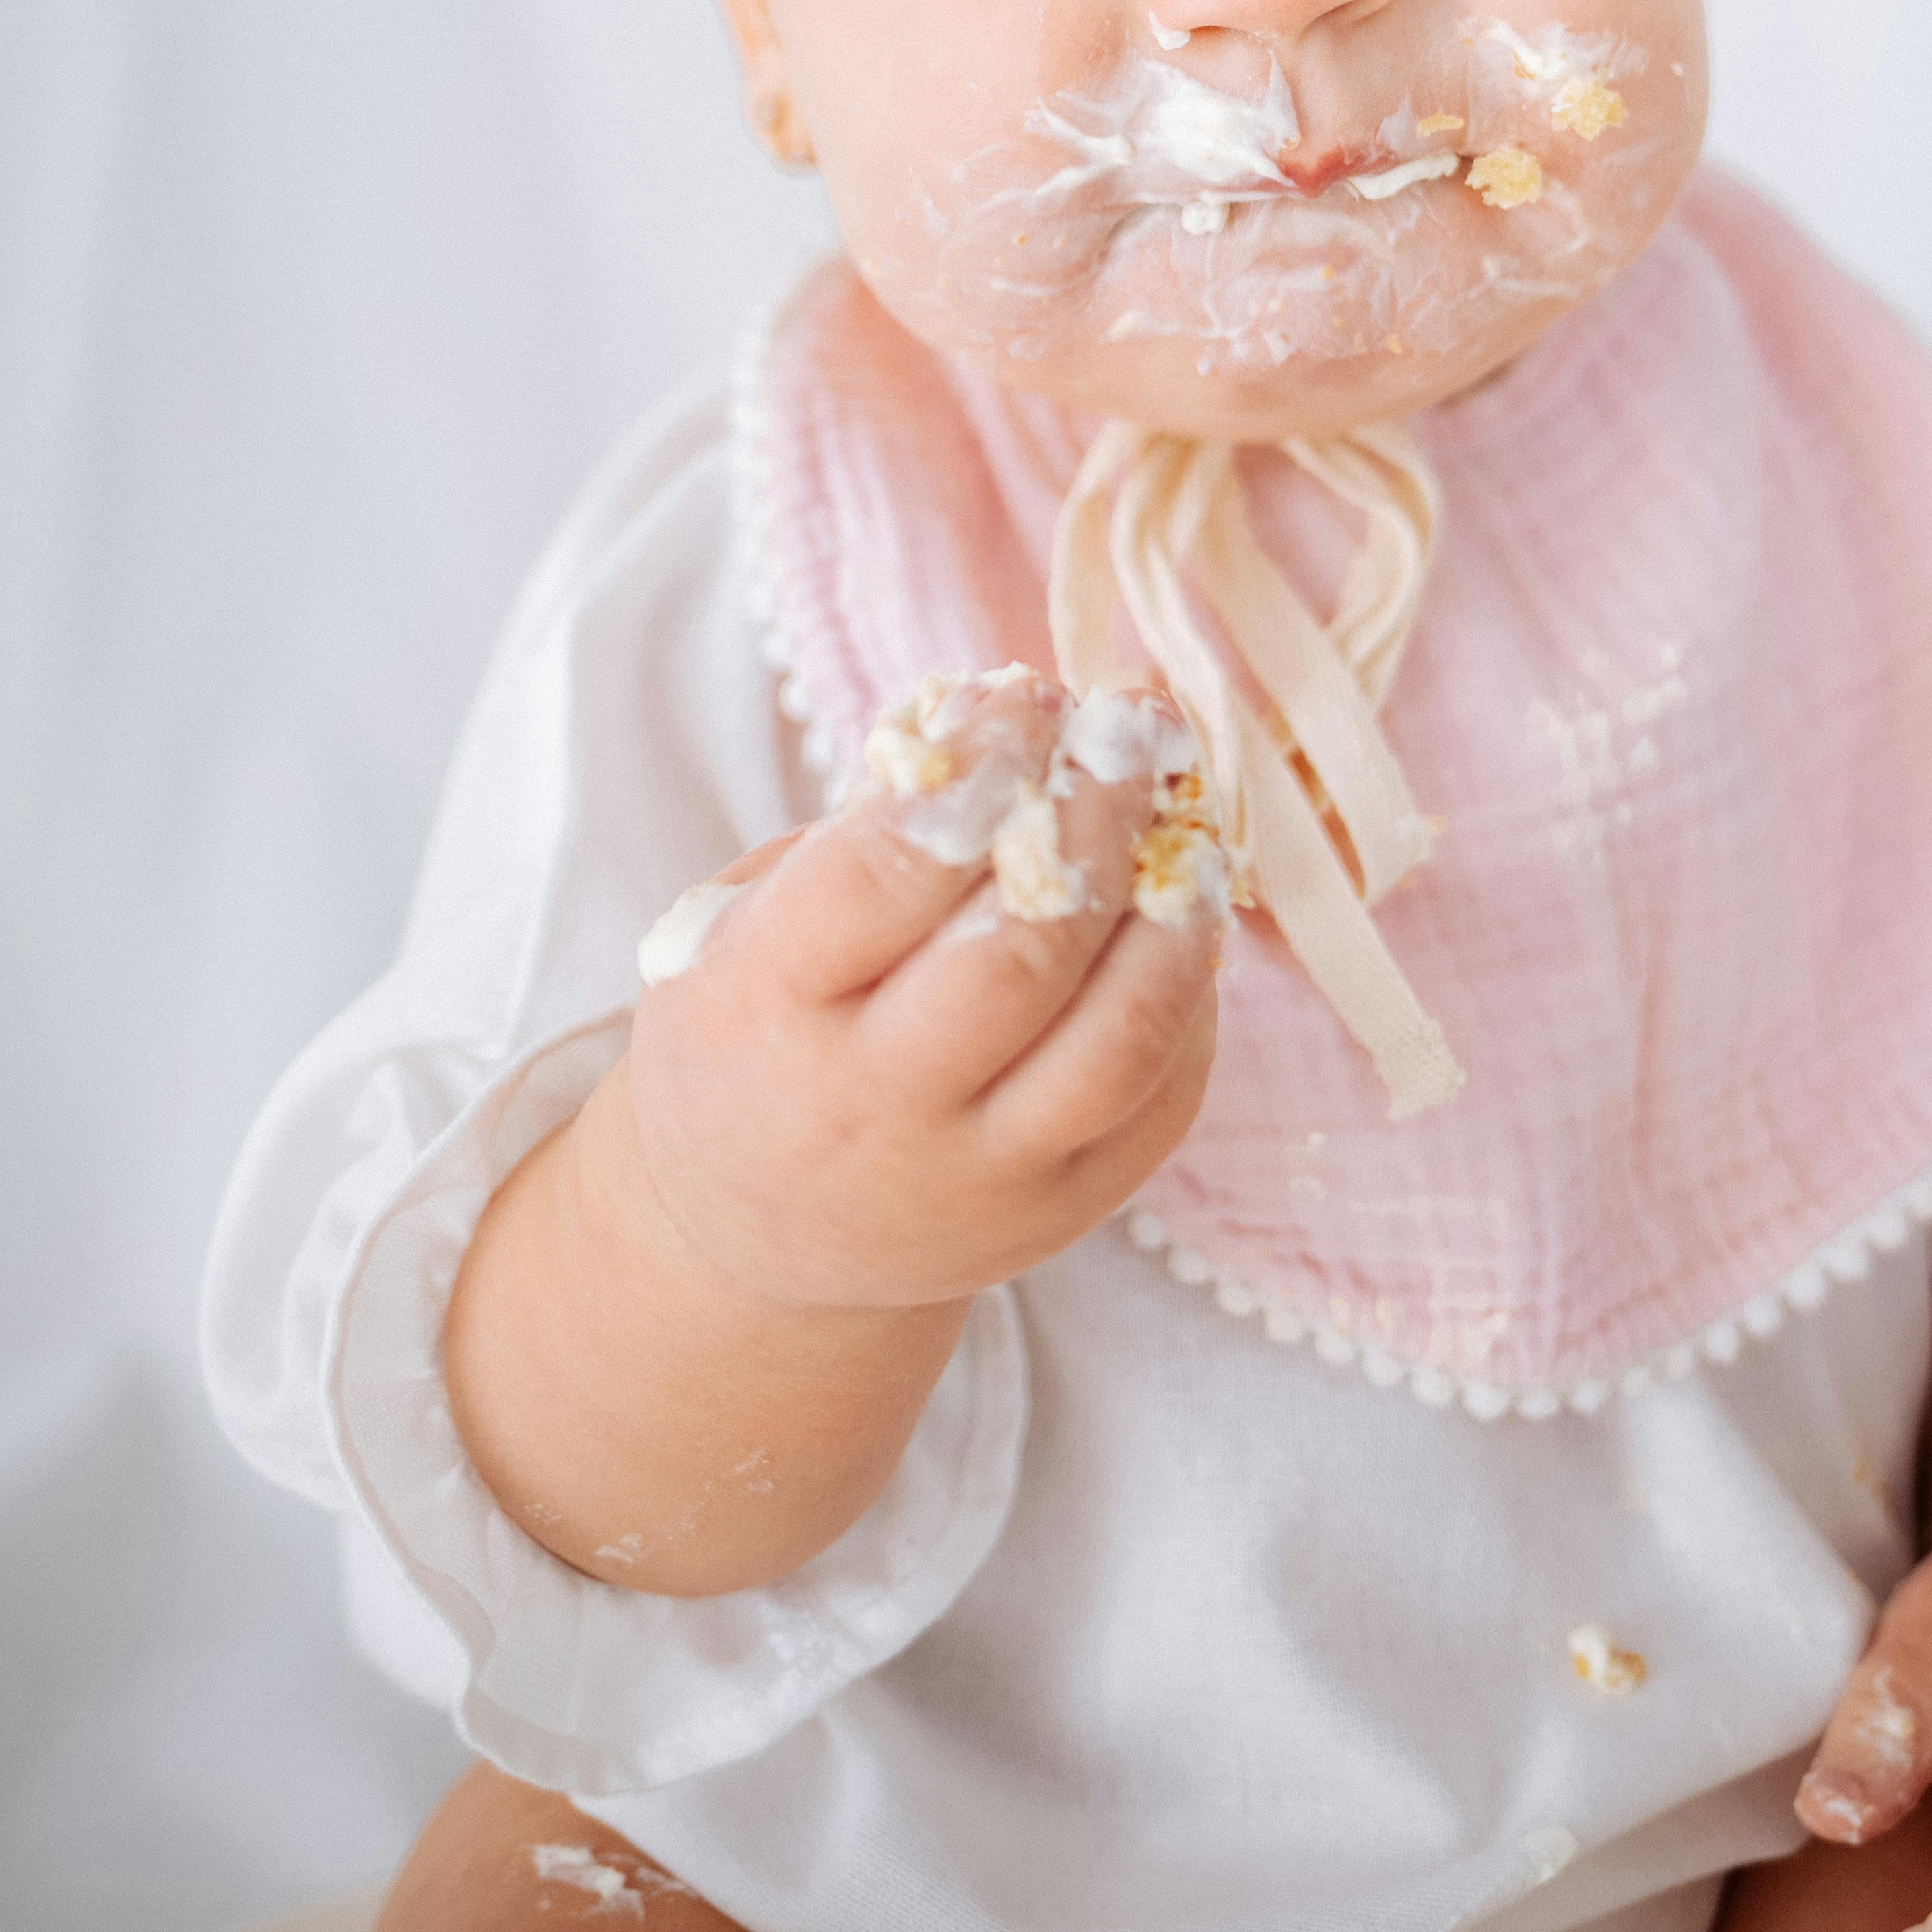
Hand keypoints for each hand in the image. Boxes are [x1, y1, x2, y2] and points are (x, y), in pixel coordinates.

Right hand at [623, 667, 1226, 1316]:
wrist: (740, 1238)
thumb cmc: (751, 1033)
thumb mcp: (743, 924)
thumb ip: (858, 837)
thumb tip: (1001, 724)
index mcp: (769, 1010)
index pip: (892, 871)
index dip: (983, 764)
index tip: (1027, 693)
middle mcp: (875, 1109)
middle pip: (1025, 953)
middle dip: (1098, 816)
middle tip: (1132, 727)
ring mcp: (978, 1179)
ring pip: (1119, 1040)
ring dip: (1174, 909)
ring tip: (1187, 820)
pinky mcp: (1060, 1216)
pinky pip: (1161, 1099)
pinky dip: (1191, 996)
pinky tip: (1185, 920)